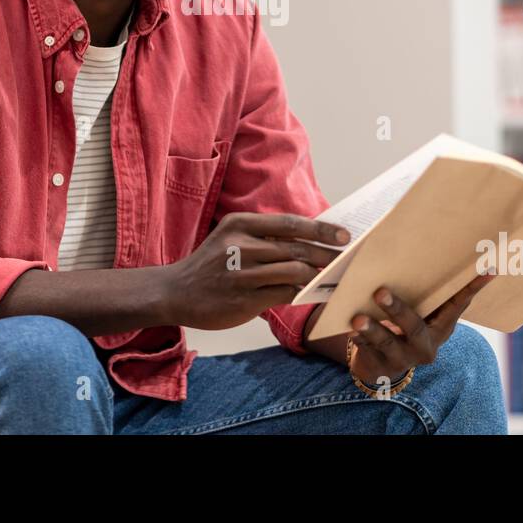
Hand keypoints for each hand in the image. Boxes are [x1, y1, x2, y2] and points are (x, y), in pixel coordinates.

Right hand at [164, 212, 349, 330]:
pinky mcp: (245, 299)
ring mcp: (243, 273)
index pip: (290, 224)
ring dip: (317, 275)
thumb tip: (309, 241)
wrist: (176, 292)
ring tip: (331, 277)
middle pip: (297, 248)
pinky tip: (312, 293)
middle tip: (346, 258)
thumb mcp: (231, 238)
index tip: (344, 235)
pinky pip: (285, 293)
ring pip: (294, 271)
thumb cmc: (211, 265)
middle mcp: (241, 245)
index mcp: (240, 224)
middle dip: (327, 254)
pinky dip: (303, 293)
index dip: (321, 229)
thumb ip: (264, 237)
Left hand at [346, 273, 494, 386]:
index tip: (486, 268)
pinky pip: (368, 352)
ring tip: (357, 319)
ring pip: (387, 343)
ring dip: (372, 329)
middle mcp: (426, 346)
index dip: (472, 288)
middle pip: (414, 327)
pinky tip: (349, 331)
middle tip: (379, 292)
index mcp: (441, 328)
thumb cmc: (403, 327)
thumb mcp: (419, 313)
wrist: (381, 365)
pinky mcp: (381, 367)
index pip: (458, 305)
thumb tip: (430, 244)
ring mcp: (404, 359)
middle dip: (397, 310)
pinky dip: (359, 340)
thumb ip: (425, 293)